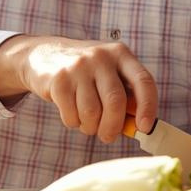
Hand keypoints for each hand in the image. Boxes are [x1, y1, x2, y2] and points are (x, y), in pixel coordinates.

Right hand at [0, 35, 157, 142]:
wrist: (43, 55)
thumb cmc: (86, 72)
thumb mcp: (109, 74)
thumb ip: (126, 95)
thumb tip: (139, 128)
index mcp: (121, 54)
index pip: (143, 81)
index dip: (148, 107)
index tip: (145, 128)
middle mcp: (101, 57)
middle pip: (115, 101)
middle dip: (113, 126)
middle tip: (108, 136)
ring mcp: (78, 66)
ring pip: (92, 112)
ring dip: (91, 127)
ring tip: (87, 122)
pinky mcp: (59, 80)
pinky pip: (71, 115)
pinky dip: (74, 123)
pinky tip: (72, 113)